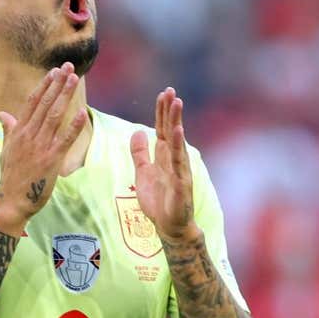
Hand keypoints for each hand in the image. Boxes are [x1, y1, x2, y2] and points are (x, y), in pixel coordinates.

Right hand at [0, 63, 86, 235]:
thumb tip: (3, 114)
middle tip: (69, 67)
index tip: (54, 71)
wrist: (12, 201)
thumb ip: (8, 129)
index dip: (45, 85)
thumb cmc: (10, 176)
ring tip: (74, 80)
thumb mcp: (6, 149)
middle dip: (57, 84)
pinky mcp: (51, 159)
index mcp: (18, 131)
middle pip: (45, 104)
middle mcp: (28, 135)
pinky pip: (64, 139)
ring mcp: (40, 146)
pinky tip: (82, 112)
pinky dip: (73, 125)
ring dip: (65, 96)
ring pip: (54, 116)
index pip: (33, 102)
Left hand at [130, 87, 199, 242]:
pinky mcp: (181, 182)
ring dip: (177, 122)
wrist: (169, 226)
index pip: (163, 129)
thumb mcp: (142, 173)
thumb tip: (137, 131)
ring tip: (177, 103)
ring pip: (177, 141)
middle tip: (171, 91)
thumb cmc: (158, 201)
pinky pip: (179, 162)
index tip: (163, 93)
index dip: (162, 112)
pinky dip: (178, 146)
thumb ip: (140, 153)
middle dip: (170, 111)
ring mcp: (179, 169)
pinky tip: (178, 132)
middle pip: (171, 130)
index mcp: (164, 156)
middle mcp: (174, 159)